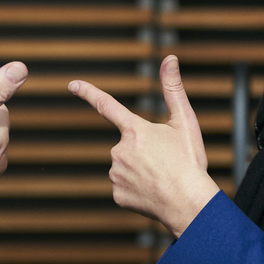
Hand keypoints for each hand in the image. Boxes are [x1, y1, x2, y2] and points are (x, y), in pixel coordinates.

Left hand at [70, 55, 219, 237]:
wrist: (190, 205)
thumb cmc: (189, 163)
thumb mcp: (185, 122)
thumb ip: (173, 88)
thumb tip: (170, 59)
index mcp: (135, 130)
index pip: (107, 105)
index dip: (89, 93)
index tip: (73, 84)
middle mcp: (120, 150)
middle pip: (127, 145)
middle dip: (143, 151)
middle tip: (166, 162)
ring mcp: (116, 173)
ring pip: (125, 166)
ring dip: (140, 170)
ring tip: (162, 179)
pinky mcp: (117, 194)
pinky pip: (124, 187)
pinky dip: (137, 188)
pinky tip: (153, 192)